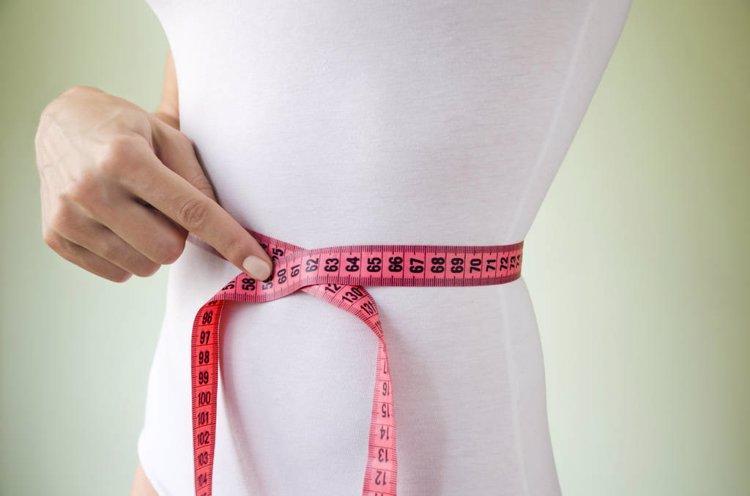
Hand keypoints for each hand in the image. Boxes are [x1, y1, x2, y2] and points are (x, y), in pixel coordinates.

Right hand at [34, 86, 272, 281]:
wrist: (59, 124)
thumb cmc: (125, 129)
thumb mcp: (166, 136)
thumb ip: (199, 180)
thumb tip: (227, 230)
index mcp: (125, 157)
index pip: (191, 211)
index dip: (230, 241)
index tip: (261, 266)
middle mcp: (91, 189)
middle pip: (169, 249)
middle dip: (177, 234)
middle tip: (160, 204)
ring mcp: (67, 216)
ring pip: (144, 266)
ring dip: (151, 246)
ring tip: (134, 210)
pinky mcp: (54, 237)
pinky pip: (117, 273)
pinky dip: (127, 255)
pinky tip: (114, 222)